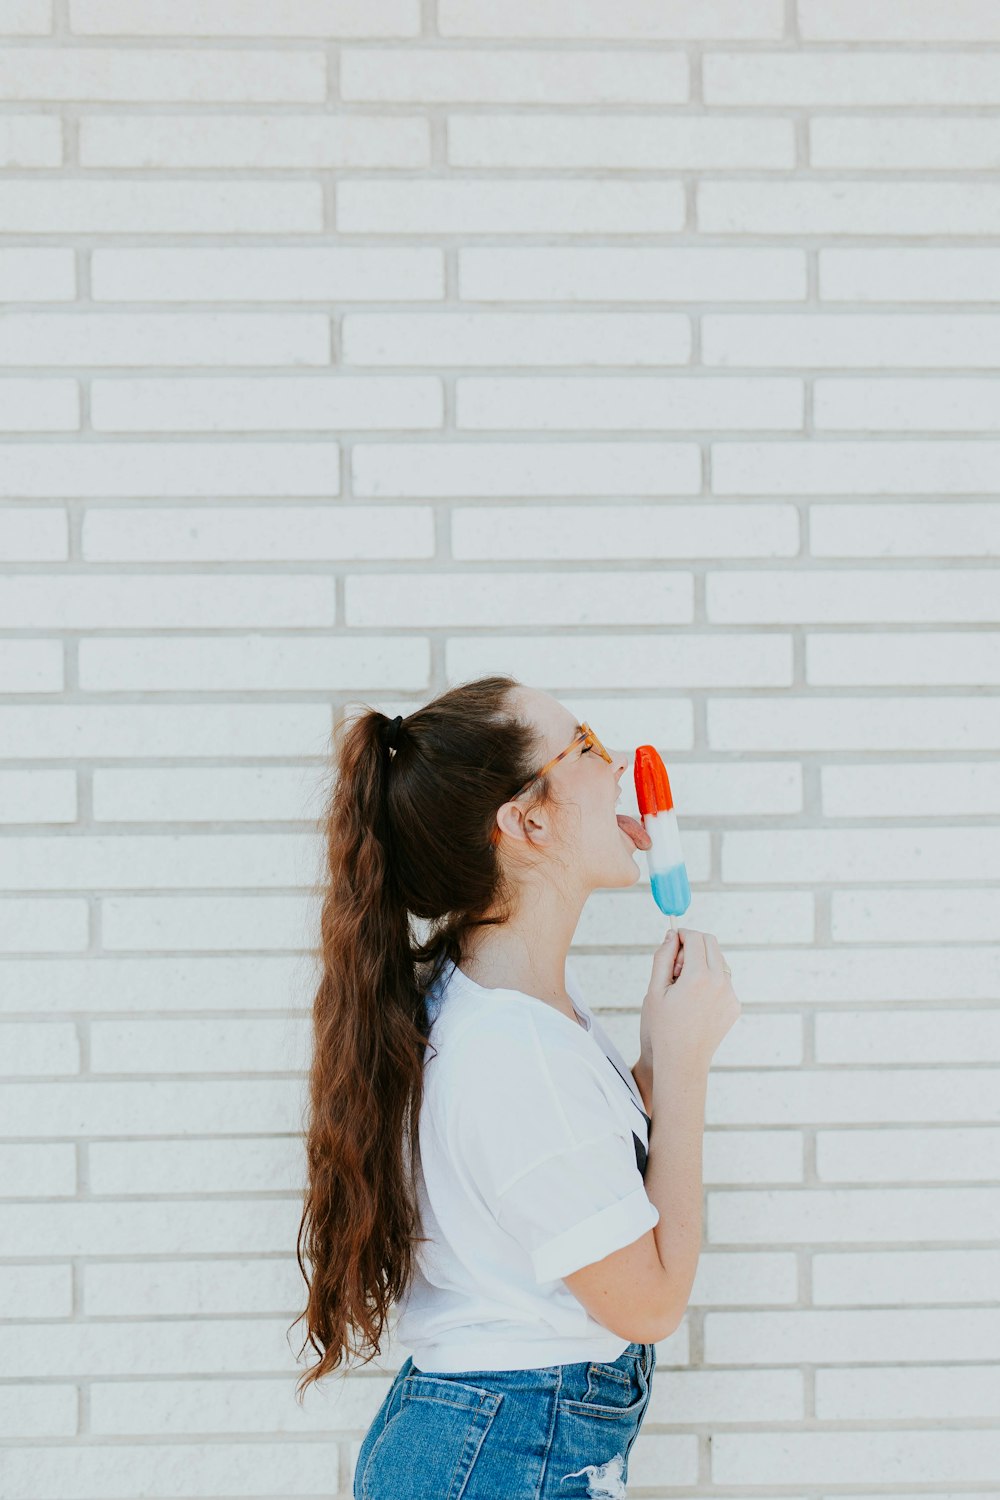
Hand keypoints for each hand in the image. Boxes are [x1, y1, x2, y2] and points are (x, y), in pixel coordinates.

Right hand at [640, 926, 740, 1074]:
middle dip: (693, 945)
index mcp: (698, 976)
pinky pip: (724, 982)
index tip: (672, 943)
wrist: (681, 1062)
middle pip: (711, 943)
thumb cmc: (662, 1028)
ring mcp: (730, 995)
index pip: (695, 937)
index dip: (682, 935)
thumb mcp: (654, 990)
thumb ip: (663, 957)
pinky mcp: (734, 1006)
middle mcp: (720, 982)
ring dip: (702, 964)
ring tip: (683, 989)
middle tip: (676, 967)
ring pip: (719, 962)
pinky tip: (694, 1003)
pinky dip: (710, 982)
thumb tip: (672, 935)